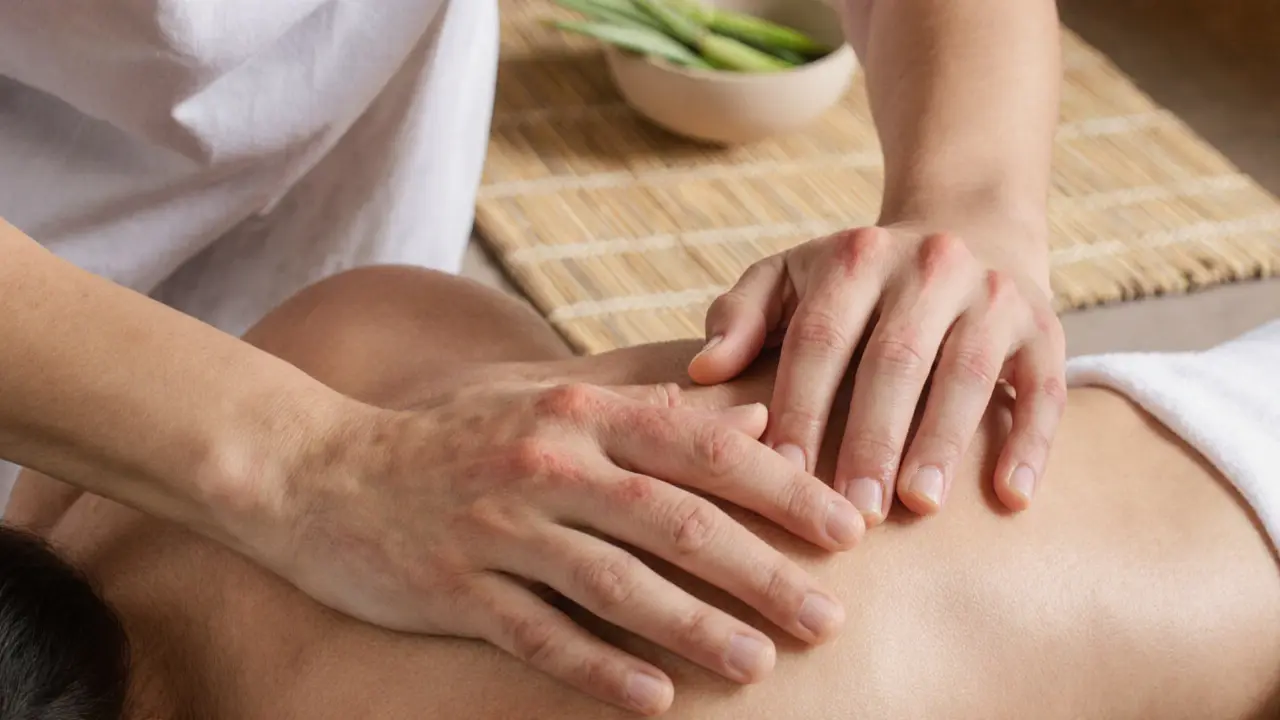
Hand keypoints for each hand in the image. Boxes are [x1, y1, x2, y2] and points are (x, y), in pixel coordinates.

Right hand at [269, 380, 861, 714]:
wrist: (320, 470)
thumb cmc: (458, 440)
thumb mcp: (553, 405)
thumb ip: (654, 414)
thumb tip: (755, 424)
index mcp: (579, 411)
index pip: (700, 447)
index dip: (781, 487)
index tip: (849, 526)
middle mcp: (545, 462)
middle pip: (673, 520)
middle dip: (759, 569)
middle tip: (830, 615)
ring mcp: (496, 528)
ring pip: (613, 583)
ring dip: (692, 625)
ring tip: (761, 663)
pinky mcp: (452, 589)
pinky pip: (537, 636)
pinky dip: (598, 668)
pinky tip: (655, 699)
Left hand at [689, 222, 1066, 523]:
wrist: (968, 230)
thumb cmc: (857, 281)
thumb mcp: (792, 277)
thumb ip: (742, 315)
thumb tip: (703, 369)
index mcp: (856, 258)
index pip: (820, 338)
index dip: (800, 407)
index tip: (780, 476)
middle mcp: (929, 266)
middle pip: (894, 360)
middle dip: (870, 439)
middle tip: (851, 515)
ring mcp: (993, 294)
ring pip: (968, 372)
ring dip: (942, 442)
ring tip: (920, 506)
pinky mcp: (1046, 326)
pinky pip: (1044, 387)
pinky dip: (1030, 441)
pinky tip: (1011, 495)